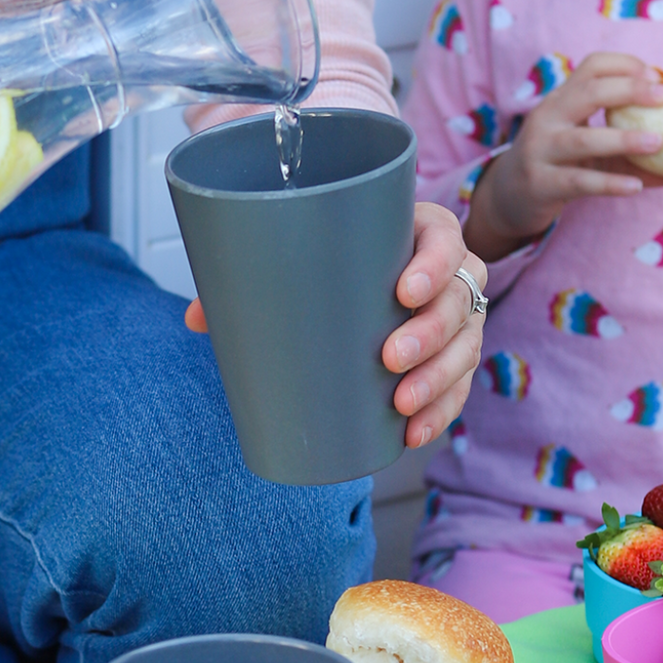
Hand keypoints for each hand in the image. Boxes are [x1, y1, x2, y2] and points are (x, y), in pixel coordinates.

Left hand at [181, 202, 488, 450]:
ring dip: (438, 378)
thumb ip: (252, 277)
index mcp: (418, 231)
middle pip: (458, 299)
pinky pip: (461, 386)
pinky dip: (440, 410)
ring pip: (466, 346)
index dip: (434, 264)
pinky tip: (414, 431)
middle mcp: (449, 273)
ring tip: (401, 403)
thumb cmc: (336, 262)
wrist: (361, 282)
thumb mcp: (306, 258)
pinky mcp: (454, 357)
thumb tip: (196, 317)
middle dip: (430, 333)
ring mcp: (457, 317)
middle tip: (389, 357)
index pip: (444, 238)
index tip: (403, 291)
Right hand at [463, 53, 662, 262]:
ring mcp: (540, 150)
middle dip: (629, 90)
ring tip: (659, 143)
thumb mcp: (588, 146)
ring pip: (583, 140)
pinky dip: (609, 183)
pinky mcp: (540, 183)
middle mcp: (548, 118)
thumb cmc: (559, 163)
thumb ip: (627, 149)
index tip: (657, 76)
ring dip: (624, 139)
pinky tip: (636, 186)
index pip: (592, 66)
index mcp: (562, 99)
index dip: (626, 65)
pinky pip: (578, 181)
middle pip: (588, 92)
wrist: (510, 194)